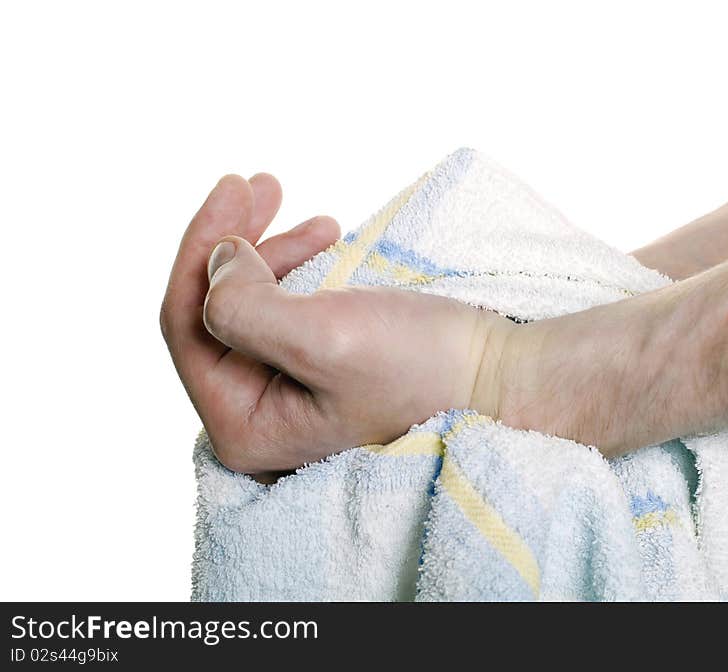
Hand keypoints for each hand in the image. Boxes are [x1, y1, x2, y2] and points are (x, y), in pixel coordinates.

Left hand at [161, 175, 512, 480]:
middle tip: (262, 184)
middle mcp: (256, 417)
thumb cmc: (424, 367)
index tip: (235, 188)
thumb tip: (218, 261)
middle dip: (234, 242)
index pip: (189, 327)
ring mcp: (285, 396)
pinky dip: (294, 270)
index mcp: (245, 425)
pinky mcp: (315, 373)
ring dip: (269, 251)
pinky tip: (322, 243)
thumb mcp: (323, 337)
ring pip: (247, 306)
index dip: (203, 251)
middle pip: (212, 313)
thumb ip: (245, 306)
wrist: (498, 374)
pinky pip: (281, 311)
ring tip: (312, 219)